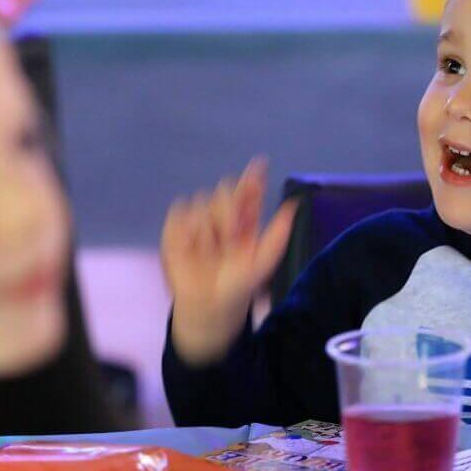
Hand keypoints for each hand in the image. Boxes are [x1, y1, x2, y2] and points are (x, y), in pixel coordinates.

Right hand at [163, 158, 296, 364]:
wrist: (208, 305)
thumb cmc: (238, 285)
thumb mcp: (262, 263)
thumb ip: (278, 235)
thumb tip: (293, 205)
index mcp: (246, 219)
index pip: (249, 191)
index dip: (254, 176)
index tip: (260, 164)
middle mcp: (223, 214)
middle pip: (224, 190)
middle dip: (229, 209)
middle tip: (232, 236)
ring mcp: (199, 219)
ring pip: (202, 201)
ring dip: (208, 227)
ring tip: (211, 252)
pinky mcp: (177, 226)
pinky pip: (181, 212)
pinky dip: (187, 229)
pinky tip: (191, 248)